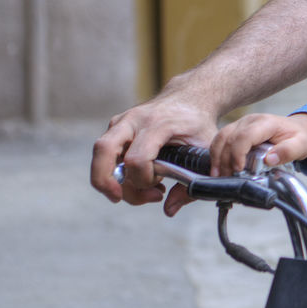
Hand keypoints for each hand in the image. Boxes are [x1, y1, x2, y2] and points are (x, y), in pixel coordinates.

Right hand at [90, 93, 217, 214]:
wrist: (190, 97)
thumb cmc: (198, 124)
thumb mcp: (205, 150)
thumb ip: (193, 182)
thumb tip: (169, 210)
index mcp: (160, 124)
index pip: (138, 158)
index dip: (144, 180)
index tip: (159, 187)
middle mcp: (135, 119)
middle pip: (104, 150)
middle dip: (106, 181)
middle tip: (120, 198)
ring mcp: (122, 121)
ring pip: (101, 153)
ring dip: (113, 179)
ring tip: (144, 187)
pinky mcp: (116, 126)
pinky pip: (105, 153)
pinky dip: (115, 171)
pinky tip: (140, 176)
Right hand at [211, 112, 306, 175]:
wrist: (297, 129)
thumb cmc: (298, 137)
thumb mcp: (301, 145)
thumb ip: (288, 152)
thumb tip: (269, 160)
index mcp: (266, 123)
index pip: (245, 136)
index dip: (238, 153)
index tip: (238, 169)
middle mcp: (250, 120)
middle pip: (229, 137)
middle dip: (225, 159)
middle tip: (226, 177)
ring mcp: (241, 123)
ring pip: (221, 137)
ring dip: (217, 157)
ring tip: (218, 175)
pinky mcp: (236, 129)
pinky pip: (221, 139)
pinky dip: (216, 154)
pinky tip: (218, 168)